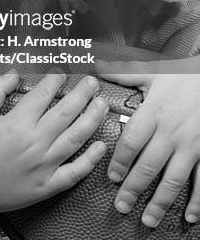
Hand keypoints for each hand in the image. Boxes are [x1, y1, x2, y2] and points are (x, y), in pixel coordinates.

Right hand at [0, 70, 107, 218]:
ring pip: (76, 138)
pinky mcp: (47, 186)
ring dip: (92, 118)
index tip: (62, 73)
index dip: (55, 80)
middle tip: (92, 82)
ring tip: (102, 104)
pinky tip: (101, 146)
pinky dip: (91, 159)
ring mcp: (43, 166)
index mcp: (17, 123)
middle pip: (67, 112)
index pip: (44, 94)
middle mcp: (34, 142)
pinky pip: (75, 172)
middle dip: (83, 94)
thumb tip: (15, 73)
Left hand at [96, 56, 199, 227]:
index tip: (111, 177)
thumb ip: (123, 74)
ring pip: (174, 179)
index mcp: (154, 112)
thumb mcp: (151, 72)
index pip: (132, 141)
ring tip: (148, 219)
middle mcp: (172, 132)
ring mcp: (191, 145)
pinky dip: (197, 201)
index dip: (120, 161)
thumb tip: (97, 68)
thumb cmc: (180, 75)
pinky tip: (188, 217)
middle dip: (134, 188)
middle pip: (149, 166)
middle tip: (122, 205)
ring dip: (161, 202)